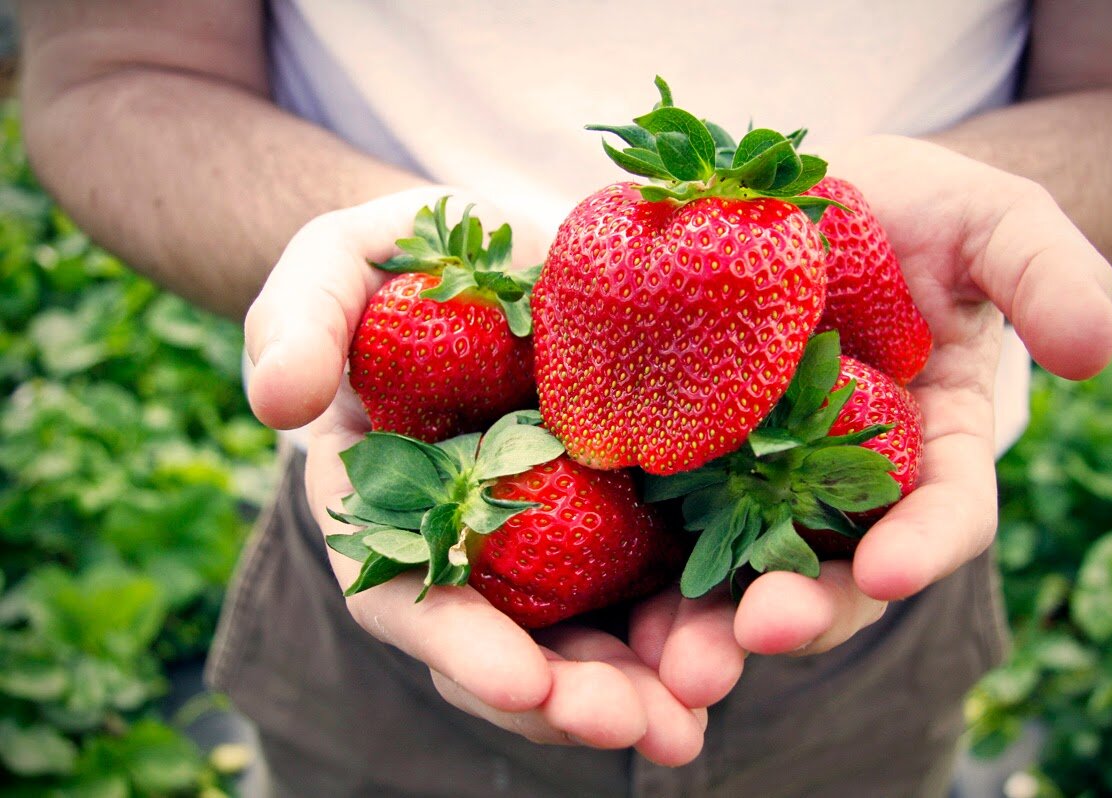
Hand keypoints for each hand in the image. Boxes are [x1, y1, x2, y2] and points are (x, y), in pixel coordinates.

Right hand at [244, 189, 705, 765]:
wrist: (505, 248)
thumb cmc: (405, 259)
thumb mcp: (337, 266)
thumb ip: (298, 319)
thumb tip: (277, 399)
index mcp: (388, 505)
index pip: (405, 592)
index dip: (457, 643)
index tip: (522, 684)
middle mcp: (470, 544)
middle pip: (509, 644)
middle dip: (569, 697)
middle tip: (636, 726)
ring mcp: (553, 535)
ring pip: (589, 634)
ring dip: (641, 687)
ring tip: (693, 720)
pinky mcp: (626, 509)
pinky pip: (661, 578)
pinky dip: (693, 620)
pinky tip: (739, 646)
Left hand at [630, 134, 1111, 707]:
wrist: (812, 197)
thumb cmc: (916, 212)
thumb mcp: (994, 222)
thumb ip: (1048, 272)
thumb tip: (1096, 349)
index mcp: (929, 447)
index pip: (942, 514)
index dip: (924, 545)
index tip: (892, 570)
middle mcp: (844, 485)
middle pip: (831, 571)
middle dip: (800, 613)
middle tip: (754, 637)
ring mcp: (758, 478)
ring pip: (738, 569)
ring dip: (707, 624)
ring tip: (672, 663)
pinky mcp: (685, 456)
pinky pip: (659, 514)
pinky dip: (636, 555)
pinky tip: (591, 573)